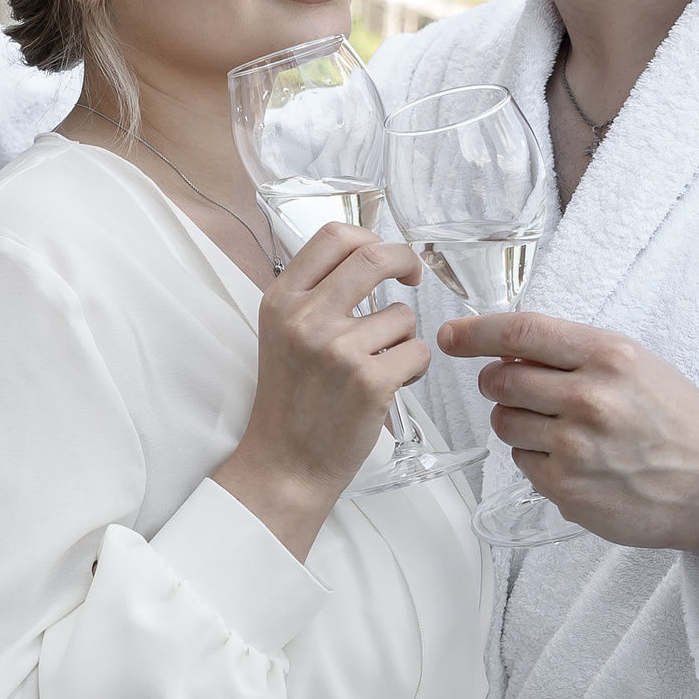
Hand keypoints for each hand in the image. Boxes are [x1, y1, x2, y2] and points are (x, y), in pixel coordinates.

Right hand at [213, 223, 429, 559]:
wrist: (285, 462)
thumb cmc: (291, 399)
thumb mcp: (281, 333)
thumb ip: (313, 294)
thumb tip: (366, 255)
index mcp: (281, 300)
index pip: (333, 236)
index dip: (370, 236)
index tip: (385, 256)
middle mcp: (305, 319)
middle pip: (375, 256)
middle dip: (406, 261)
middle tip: (414, 278)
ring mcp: (338, 350)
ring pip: (404, 316)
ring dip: (404, 339)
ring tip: (380, 365)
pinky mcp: (369, 381)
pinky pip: (418, 352)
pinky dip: (414, 368)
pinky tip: (390, 385)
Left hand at [437, 313, 698, 552]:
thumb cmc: (674, 420)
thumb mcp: (633, 364)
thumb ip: (570, 353)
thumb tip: (502, 349)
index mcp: (608, 356)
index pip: (519, 333)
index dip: (474, 332)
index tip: (451, 334)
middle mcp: (589, 398)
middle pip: (498, 380)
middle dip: (500, 383)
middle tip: (525, 391)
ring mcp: (575, 446)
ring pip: (503, 422)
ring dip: (518, 422)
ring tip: (562, 428)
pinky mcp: (565, 487)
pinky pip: (519, 461)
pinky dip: (536, 458)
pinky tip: (574, 459)